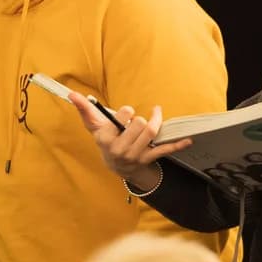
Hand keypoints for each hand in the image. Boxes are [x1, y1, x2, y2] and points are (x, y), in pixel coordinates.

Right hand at [67, 91, 182, 184]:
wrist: (117, 167)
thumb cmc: (106, 140)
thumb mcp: (94, 127)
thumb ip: (84, 109)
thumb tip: (72, 93)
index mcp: (106, 139)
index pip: (123, 117)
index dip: (126, 112)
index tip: (126, 114)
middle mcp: (119, 149)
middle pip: (139, 124)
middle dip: (139, 119)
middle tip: (135, 122)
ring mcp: (134, 156)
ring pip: (151, 133)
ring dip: (156, 121)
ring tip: (156, 115)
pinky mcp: (147, 160)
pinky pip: (164, 150)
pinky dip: (177, 145)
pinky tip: (189, 140)